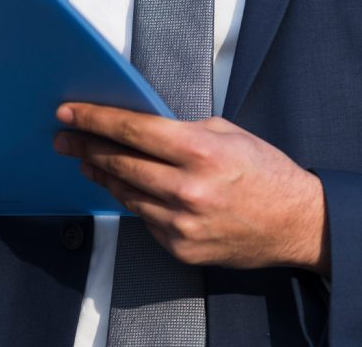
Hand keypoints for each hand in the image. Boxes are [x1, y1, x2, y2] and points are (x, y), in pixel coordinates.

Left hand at [54, 104, 328, 272]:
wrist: (297, 222)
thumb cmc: (265, 170)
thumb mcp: (226, 132)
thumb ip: (182, 130)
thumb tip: (140, 127)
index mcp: (199, 151)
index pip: (132, 130)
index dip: (95, 119)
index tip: (69, 112)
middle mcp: (188, 188)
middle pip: (120, 163)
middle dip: (86, 147)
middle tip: (64, 138)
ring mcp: (183, 223)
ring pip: (126, 194)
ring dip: (103, 175)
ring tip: (87, 161)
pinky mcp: (182, 248)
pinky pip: (145, 219)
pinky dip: (135, 201)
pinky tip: (127, 187)